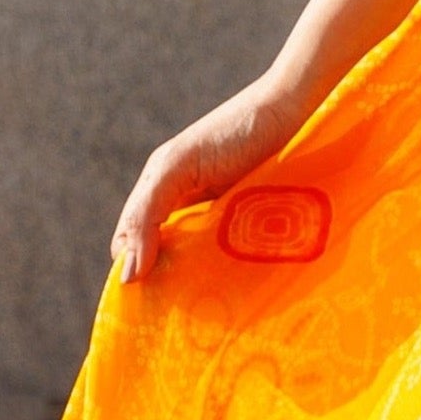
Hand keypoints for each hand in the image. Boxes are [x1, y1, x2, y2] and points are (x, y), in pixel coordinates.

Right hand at [109, 85, 294, 285]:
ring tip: (205, 302)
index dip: (133, 268)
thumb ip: (147, 213)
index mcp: (161, 188)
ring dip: (197, 281)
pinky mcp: (249, 224)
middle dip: (166, 279)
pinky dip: (227, 273)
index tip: (147, 300)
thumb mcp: (181, 166)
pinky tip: (233, 287)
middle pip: (163, 255)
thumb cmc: (236, 132)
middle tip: (179, 308)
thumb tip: (127, 275)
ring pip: (196, 262)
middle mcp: (186, 203)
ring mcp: (219, 215)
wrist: (293, 112)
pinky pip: (229, 258)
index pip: (131, 241)